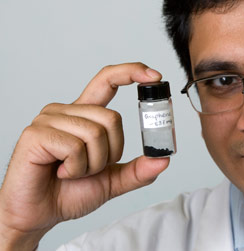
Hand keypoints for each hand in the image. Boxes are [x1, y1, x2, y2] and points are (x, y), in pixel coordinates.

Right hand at [0, 63, 169, 249]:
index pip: (107, 81)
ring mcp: (49, 119)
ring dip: (92, 164)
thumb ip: (137, 170)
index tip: (154, 75)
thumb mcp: (112, 181)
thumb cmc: (70, 193)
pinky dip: (76, 168)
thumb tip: (164, 159)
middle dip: (111, 152)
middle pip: (112, 118)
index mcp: (84, 116)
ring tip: (72, 172)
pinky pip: (75, 147)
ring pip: (95, 133)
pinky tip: (60, 173)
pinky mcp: (36, 133)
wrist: (39, 215)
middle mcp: (67, 111)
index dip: (130, 72)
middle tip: (90, 168)